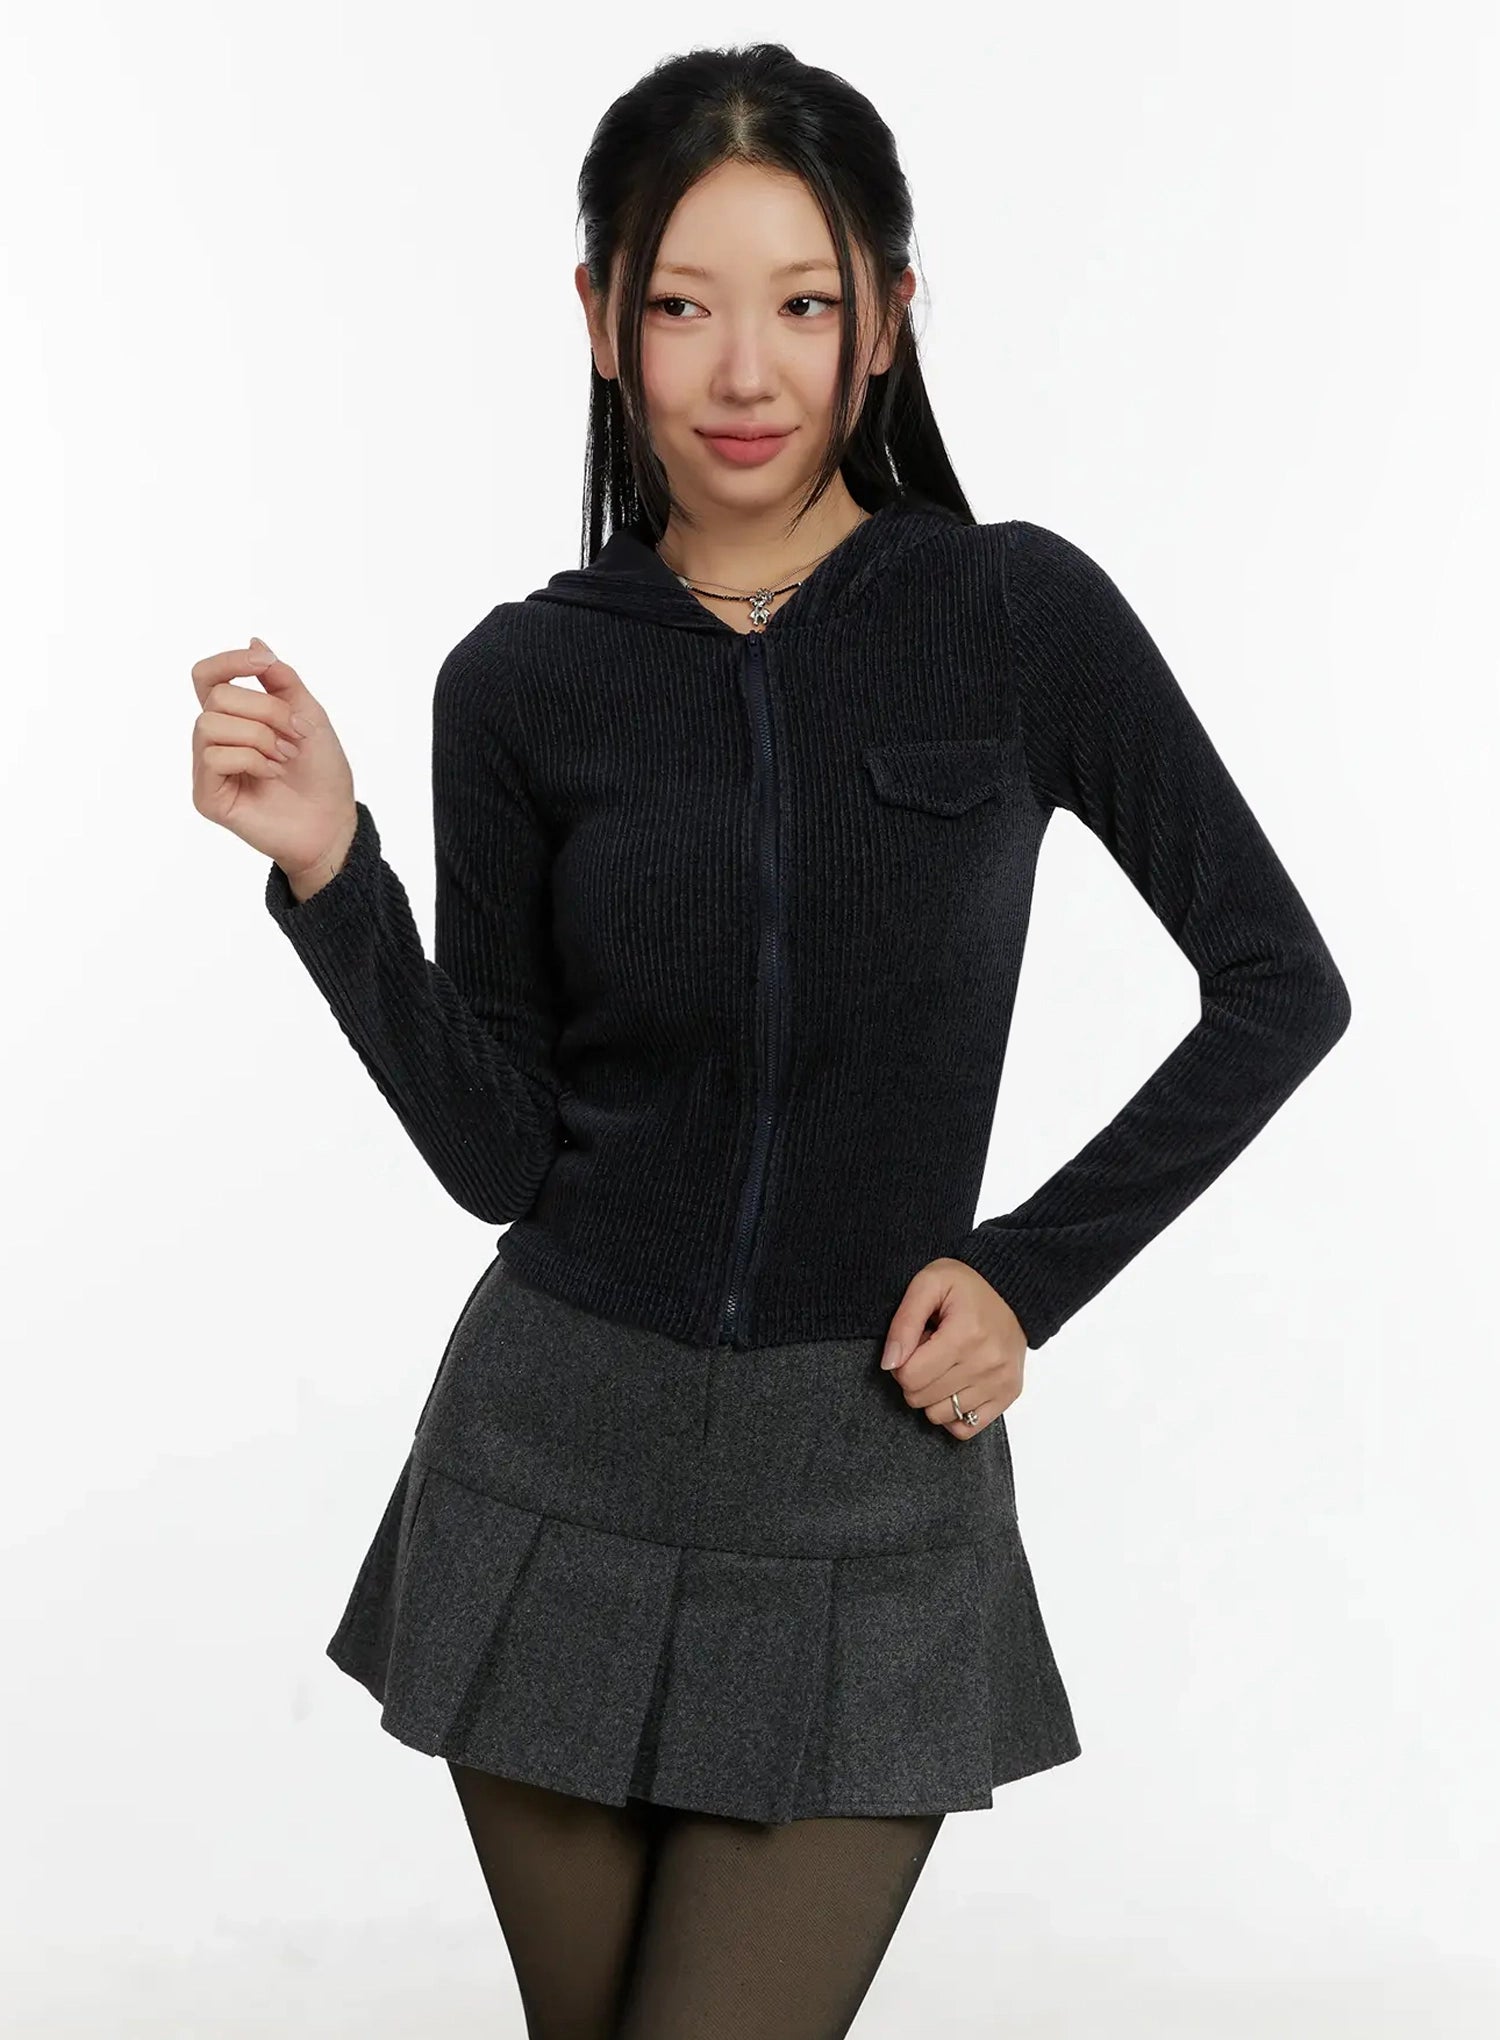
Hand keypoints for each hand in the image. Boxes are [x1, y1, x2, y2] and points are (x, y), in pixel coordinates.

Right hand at [190, 636, 357, 889]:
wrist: (333, 822)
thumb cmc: (322, 773)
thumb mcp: (308, 714)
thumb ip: (280, 679)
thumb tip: (254, 641)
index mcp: (234, 717)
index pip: (207, 677)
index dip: (229, 661)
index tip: (264, 662)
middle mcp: (214, 740)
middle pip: (217, 696)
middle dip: (266, 710)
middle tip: (295, 736)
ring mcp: (207, 768)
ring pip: (211, 723)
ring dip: (260, 736)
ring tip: (284, 758)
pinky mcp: (207, 796)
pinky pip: (215, 756)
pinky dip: (252, 760)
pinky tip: (271, 775)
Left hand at [880, 1258, 1025, 1438]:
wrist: (1012, 1290)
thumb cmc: (967, 1285)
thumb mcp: (927, 1285)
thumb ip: (903, 1323)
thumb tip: (890, 1364)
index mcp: (965, 1334)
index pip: (910, 1377)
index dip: (900, 1363)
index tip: (914, 1344)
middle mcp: (987, 1363)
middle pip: (921, 1399)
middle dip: (914, 1378)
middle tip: (929, 1351)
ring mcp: (1000, 1382)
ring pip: (940, 1416)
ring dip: (933, 1395)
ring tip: (945, 1364)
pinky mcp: (1008, 1394)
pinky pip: (967, 1428)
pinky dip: (953, 1413)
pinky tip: (955, 1387)